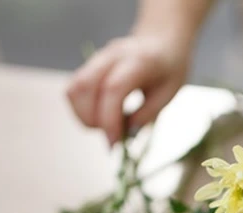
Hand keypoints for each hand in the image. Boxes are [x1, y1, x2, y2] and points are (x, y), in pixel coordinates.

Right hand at [66, 33, 190, 145]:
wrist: (161, 39)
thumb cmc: (168, 68)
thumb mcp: (169, 93)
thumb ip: (146, 114)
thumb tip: (125, 134)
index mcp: (139, 61)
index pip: (113, 89)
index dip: (109, 119)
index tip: (114, 143)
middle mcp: (112, 55)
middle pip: (84, 87)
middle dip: (91, 120)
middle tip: (111, 136)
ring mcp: (97, 58)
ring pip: (73, 89)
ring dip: (83, 116)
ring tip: (106, 127)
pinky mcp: (88, 66)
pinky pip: (74, 90)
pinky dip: (82, 110)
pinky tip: (100, 117)